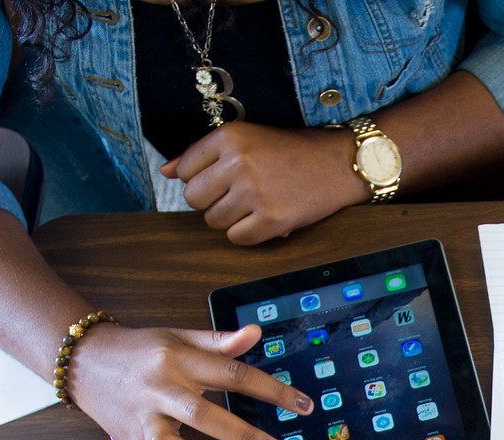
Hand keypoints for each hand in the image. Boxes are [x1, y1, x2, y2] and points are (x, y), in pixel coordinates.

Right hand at [68, 323, 312, 439]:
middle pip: (205, 416)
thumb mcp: (178, 336)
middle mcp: (159, 391)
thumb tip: (255, 333)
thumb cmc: (139, 350)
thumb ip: (218, 342)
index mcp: (177, 360)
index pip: (231, 373)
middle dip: (244, 436)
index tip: (302, 405)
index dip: (270, 390)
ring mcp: (143, 422)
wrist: (83, 361)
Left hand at [164, 123, 366, 244]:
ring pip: (213, 221)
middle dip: (211, 201)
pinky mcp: (272, 219)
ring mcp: (255, 192)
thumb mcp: (247, 138)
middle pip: (194, 198)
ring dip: (230, 219)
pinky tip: (263, 219)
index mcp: (229, 137)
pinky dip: (247, 234)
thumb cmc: (292, 151)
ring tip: (254, 205)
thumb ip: (203, 154)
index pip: (184, 170)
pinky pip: (237, 238)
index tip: (222, 179)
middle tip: (237, 196)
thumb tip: (164, 171)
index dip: (201, 179)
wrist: (339, 164)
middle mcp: (238, 162)